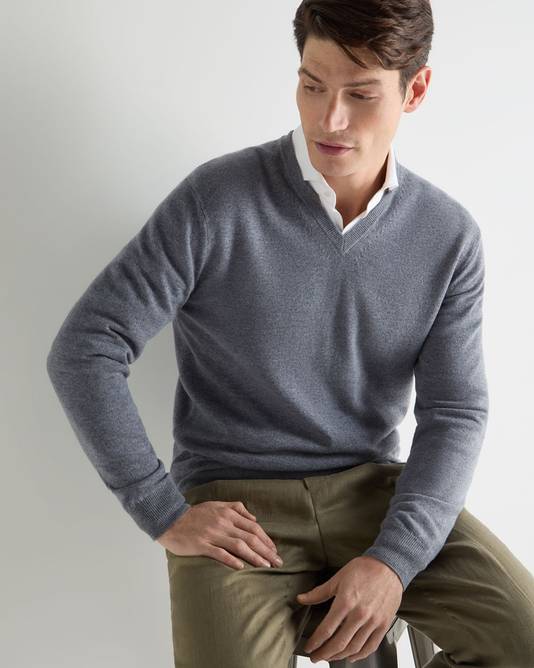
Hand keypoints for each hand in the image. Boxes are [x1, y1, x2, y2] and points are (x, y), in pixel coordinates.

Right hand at [156, 500, 283, 570]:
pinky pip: (219, 553)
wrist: (170, 519)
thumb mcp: (217, 505)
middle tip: (278, 561)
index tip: (274, 550)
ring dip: (254, 556)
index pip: (253, 527)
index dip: (266, 539)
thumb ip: (236, 508)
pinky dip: (232, 560)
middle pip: (249, 537)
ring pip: (239, 546)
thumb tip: (254, 518)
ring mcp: (212, 534)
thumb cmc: (195, 514)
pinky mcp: (201, 545)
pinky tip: (242, 566)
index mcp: (227, 513)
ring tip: (266, 565)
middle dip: (266, 550)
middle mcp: (223, 523)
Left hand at [296, 555, 402, 662]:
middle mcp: (360, 614)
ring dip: (340, 656)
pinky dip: (360, 655)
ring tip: (330, 657)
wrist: (388, 566)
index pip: (326, 629)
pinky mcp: (384, 624)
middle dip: (325, 654)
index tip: (309, 647)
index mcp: (346, 602)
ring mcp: (373, 621)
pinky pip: (371, 646)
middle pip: (339, 643)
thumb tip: (301, 599)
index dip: (315, 642)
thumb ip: (319, 592)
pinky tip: (351, 656)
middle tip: (316, 657)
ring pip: (354, 648)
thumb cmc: (363, 569)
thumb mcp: (338, 578)